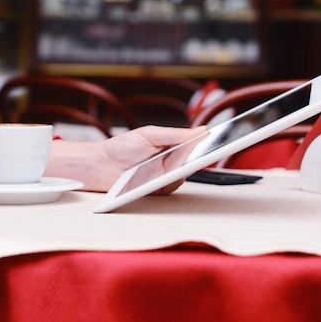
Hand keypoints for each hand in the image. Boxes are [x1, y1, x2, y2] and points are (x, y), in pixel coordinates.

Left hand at [45, 125, 206, 192]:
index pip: (195, 146)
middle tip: (205, 152)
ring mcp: (163, 178)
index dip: (210, 145)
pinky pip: (169, 189)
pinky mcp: (155, 191)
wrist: (98, 165)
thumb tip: (201, 130)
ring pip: (182, 177)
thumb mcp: (149, 134)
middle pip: (193, 163)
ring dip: (181, 170)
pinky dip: (167, 183)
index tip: (222, 140)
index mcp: (171, 146)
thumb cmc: (121, 147)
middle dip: (199, 158)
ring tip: (182, 162)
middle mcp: (170, 163)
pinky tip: (163, 177)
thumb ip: (175, 134)